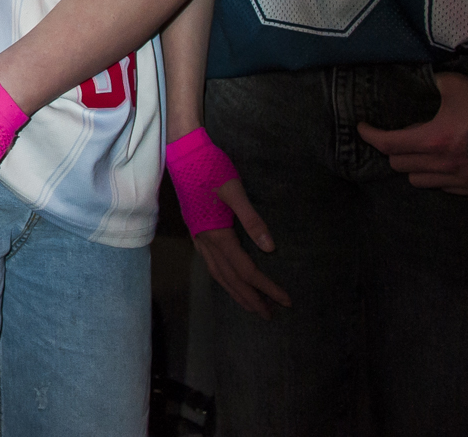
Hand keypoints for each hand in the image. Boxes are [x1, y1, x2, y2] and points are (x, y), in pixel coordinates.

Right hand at [192, 181, 289, 318]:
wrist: (183, 154)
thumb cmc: (210, 168)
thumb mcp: (235, 191)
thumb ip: (251, 220)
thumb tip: (270, 248)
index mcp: (217, 234)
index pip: (245, 269)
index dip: (266, 286)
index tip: (285, 299)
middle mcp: (205, 241)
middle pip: (230, 279)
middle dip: (250, 298)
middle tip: (269, 314)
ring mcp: (198, 238)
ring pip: (217, 274)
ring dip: (235, 292)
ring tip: (251, 306)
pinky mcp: (196, 231)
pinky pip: (211, 265)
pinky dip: (223, 279)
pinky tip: (229, 280)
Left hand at [357, 70, 467, 195]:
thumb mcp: (454, 85)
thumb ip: (430, 84)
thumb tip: (418, 80)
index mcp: (433, 140)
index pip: (388, 144)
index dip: (370, 136)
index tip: (363, 128)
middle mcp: (443, 165)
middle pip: (400, 165)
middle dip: (392, 149)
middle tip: (397, 136)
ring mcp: (462, 180)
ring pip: (420, 182)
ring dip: (414, 167)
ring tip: (420, 152)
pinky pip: (446, 189)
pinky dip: (439, 177)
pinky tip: (446, 164)